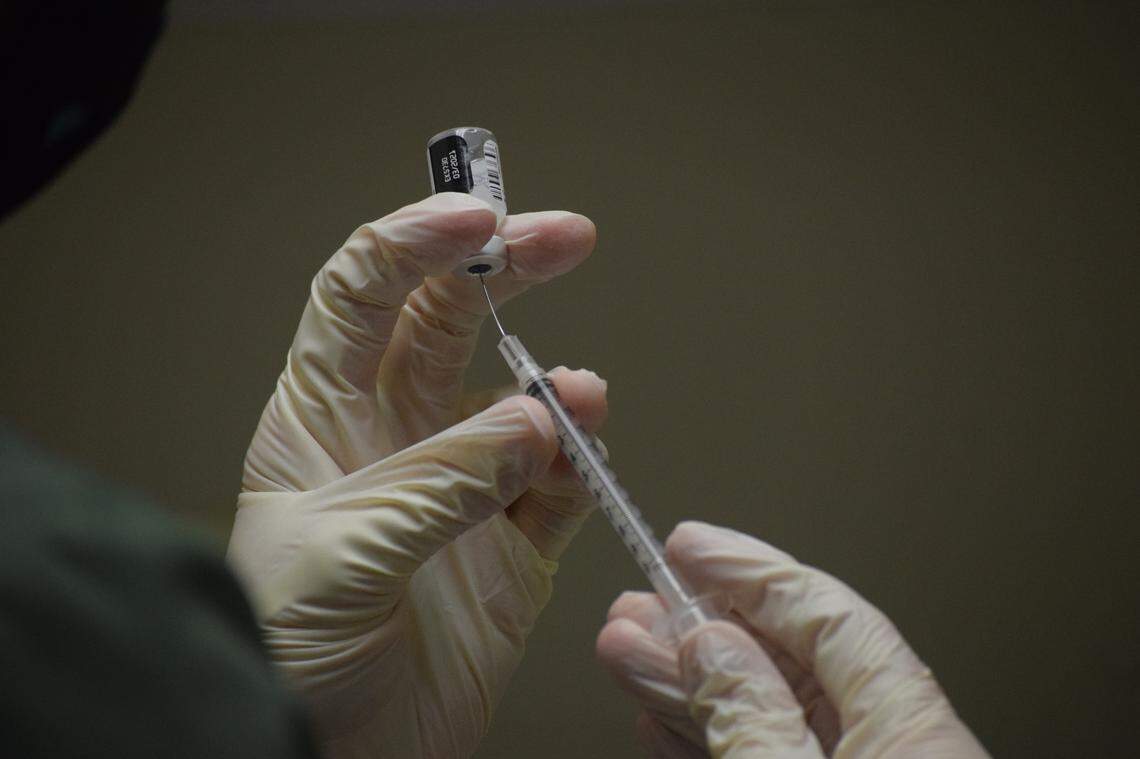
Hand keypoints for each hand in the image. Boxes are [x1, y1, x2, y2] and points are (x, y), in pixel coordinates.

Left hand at [226, 193, 602, 757]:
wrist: (338, 758)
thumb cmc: (285, 658)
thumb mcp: (338, 556)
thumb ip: (437, 482)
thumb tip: (527, 422)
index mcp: (323, 417)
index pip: (362, 293)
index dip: (413, 241)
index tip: (478, 217)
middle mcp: (394, 436)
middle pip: (449, 317)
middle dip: (506, 266)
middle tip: (563, 236)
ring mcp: (458, 484)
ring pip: (514, 396)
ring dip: (551, 384)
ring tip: (577, 396)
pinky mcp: (509, 541)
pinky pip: (556, 480)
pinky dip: (577, 462)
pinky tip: (581, 456)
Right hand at [596, 522, 987, 757]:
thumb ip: (753, 716)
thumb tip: (709, 645)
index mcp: (914, 732)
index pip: (829, 616)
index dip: (754, 571)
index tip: (690, 546)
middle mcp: (889, 746)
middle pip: (788, 661)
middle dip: (702, 626)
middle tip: (637, 604)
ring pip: (762, 710)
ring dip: (689, 680)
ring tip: (625, 650)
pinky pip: (759, 754)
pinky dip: (709, 735)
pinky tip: (660, 720)